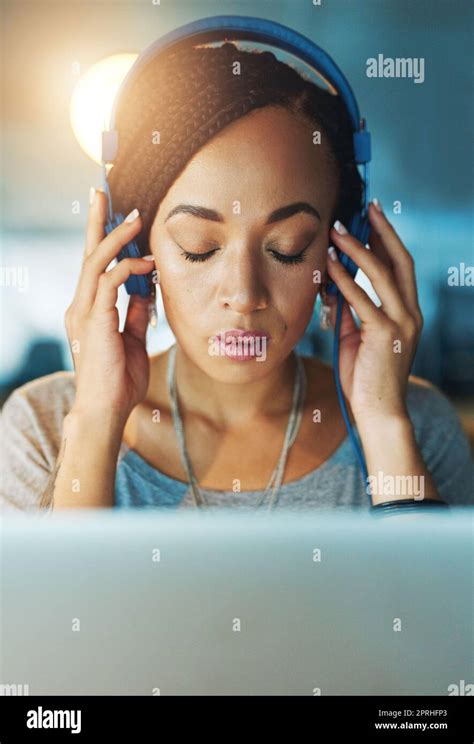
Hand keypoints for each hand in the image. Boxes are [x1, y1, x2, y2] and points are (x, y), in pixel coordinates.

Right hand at [64, 188, 155, 423]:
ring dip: (117, 237)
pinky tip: (148, 265)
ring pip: (96, 261)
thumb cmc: (119, 380)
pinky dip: (128, 268)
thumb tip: (148, 289)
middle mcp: (81, 305)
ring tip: (136, 218)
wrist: (107, 409)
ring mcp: (83, 312)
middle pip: (88, 253)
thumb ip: (138, 313)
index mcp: (89, 309)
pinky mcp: (93, 319)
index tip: (116, 215)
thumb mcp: (134, 339)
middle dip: (96, 221)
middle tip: (103, 191)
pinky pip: (108, 282)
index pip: (95, 265)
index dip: (104, 238)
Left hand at [325, 200, 422, 422]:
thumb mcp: (354, 338)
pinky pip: (362, 299)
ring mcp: (401, 323)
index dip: (387, 241)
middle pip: (399, 261)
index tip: (372, 219)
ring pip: (382, 273)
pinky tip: (331, 265)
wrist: (378, 412)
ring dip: (358, 248)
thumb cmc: (365, 378)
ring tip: (337, 231)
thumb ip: (348, 313)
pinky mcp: (384, 334)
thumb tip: (332, 288)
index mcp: (407, 313)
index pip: (400, 268)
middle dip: (382, 231)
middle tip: (366, 208)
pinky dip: (345, 280)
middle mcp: (410, 313)